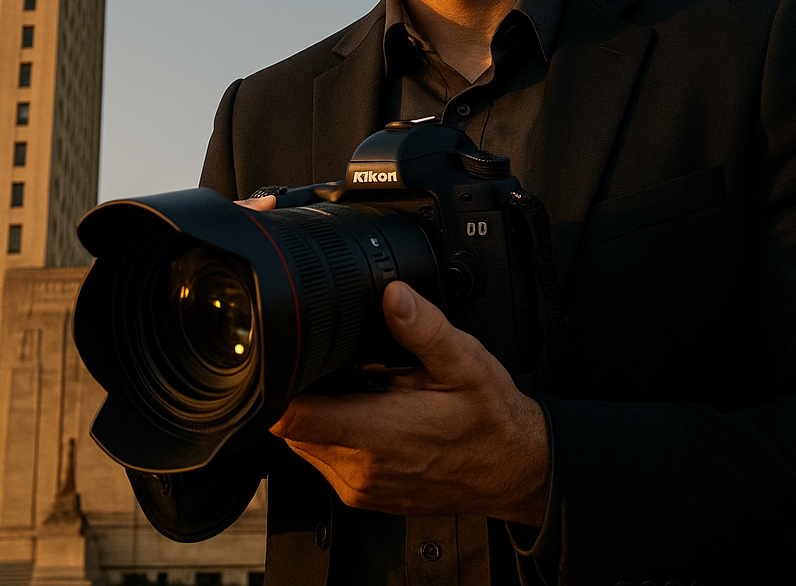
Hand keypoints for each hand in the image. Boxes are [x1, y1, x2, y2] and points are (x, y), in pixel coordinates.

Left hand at [268, 279, 549, 525]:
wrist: (516, 471)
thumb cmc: (491, 420)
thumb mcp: (465, 361)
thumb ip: (423, 329)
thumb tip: (393, 296)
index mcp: (378, 434)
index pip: (292, 417)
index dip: (280, 385)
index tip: (285, 360)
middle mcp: (361, 468)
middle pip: (292, 426)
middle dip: (306, 393)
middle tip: (341, 368)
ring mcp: (360, 488)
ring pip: (304, 445)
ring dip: (319, 416)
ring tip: (360, 392)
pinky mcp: (363, 498)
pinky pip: (325, 461)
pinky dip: (334, 437)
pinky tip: (367, 416)